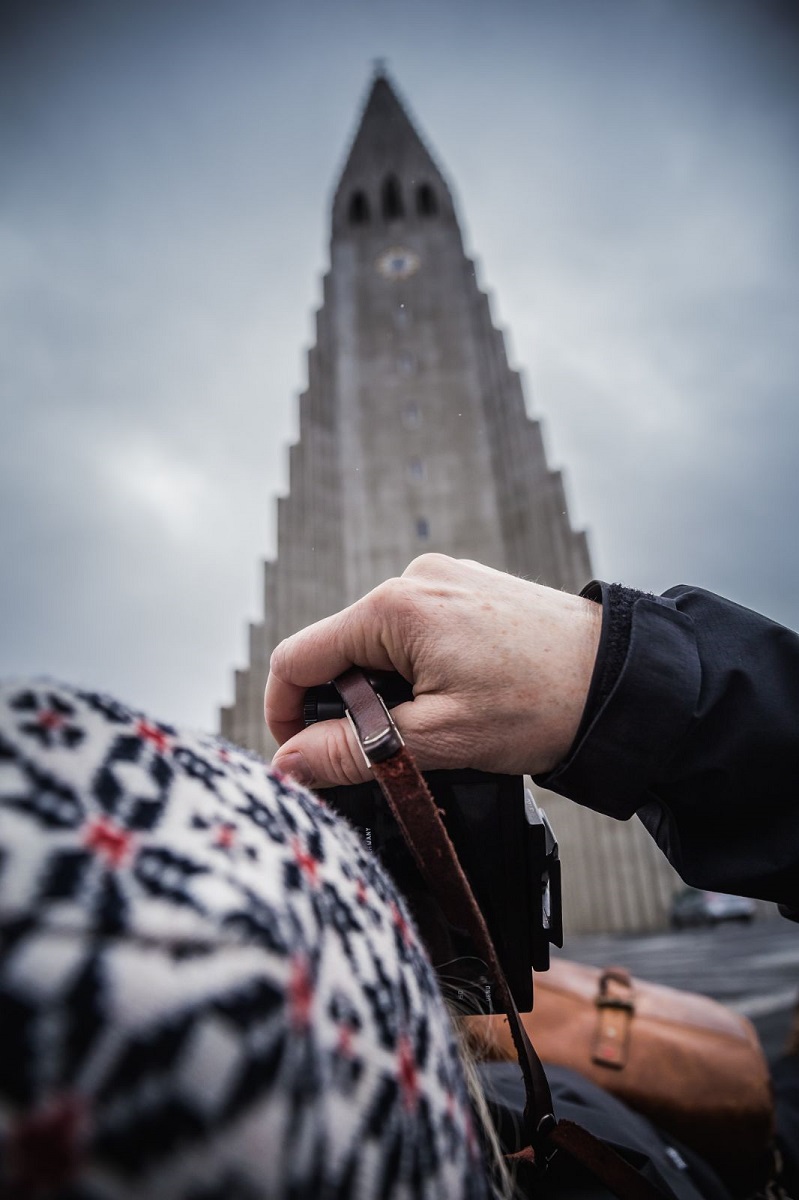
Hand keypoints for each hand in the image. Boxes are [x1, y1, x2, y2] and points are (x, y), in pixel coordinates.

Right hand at [266, 554, 600, 787]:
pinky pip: (416, 632)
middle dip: (346, 706)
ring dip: (386, 691)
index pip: (298, 657)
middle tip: (386, 751)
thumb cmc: (541, 704)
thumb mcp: (436, 739)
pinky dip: (417, 671)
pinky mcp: (468, 590)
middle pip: (339, 650)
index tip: (300, 755)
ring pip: (379, 645)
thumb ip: (352, 750)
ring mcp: (444, 580)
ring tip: (436, 725)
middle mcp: (413, 580)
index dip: (285, 712)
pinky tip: (458, 698)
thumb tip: (289, 764)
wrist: (623, 681)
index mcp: (394, 607)